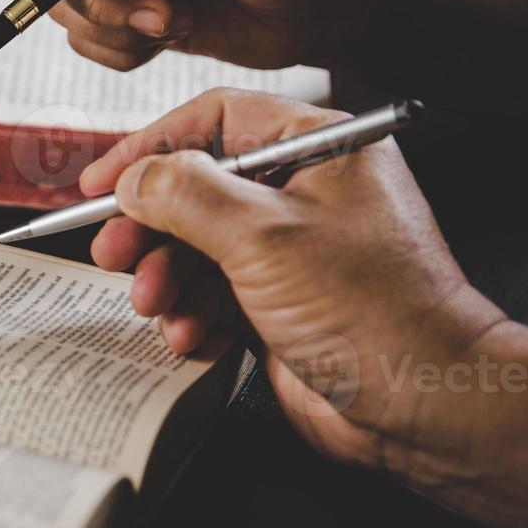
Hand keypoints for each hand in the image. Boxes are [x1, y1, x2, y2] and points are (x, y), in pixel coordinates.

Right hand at [80, 88, 503, 473]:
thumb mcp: (262, 236)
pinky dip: (192, 316)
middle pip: (195, 188)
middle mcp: (304, 193)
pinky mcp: (279, 305)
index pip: (215, 121)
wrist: (425, 406)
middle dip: (149, 226)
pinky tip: (193, 337)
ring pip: (195, 247)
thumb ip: (184, 194)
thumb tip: (133, 178)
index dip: (150, 147)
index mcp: (318, 149)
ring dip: (166, 279)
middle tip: (113, 251)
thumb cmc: (372, 311)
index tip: (101, 182)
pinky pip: (212, 296)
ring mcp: (291, 251)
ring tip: (158, 305)